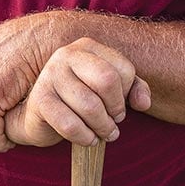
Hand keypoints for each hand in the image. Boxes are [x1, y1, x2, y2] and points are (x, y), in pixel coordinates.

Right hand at [5, 37, 151, 147]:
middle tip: (114, 121)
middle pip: (107, 81)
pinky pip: (70, 124)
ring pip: (90, 106)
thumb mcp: (111, 89)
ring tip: (102, 132)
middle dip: (115, 109)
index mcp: (88, 47)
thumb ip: (134, 89)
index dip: (127, 94)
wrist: (41, 113)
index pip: (123, 70)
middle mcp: (67, 54)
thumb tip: (144, 103)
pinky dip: (85, 137)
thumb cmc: (81, 98)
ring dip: (102, 128)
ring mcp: (51, 75)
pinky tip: (88, 138)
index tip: (118, 106)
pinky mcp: (40, 100)